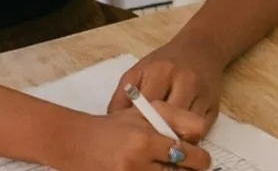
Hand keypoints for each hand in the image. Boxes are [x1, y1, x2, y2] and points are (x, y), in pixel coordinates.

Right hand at [54, 109, 209, 170]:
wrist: (77, 143)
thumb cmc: (114, 127)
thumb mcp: (144, 112)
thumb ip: (175, 118)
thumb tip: (199, 135)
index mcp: (144, 140)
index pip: (188, 153)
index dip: (198, 155)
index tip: (200, 156)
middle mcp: (137, 163)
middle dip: (191, 169)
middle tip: (193, 165)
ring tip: (171, 166)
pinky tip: (156, 169)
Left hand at [109, 46, 219, 140]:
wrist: (201, 48)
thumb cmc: (165, 62)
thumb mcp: (139, 71)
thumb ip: (123, 95)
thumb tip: (113, 123)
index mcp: (161, 71)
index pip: (146, 108)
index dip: (137, 124)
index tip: (130, 134)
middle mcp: (184, 81)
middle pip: (168, 120)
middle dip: (156, 133)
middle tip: (145, 143)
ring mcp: (202, 94)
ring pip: (186, 128)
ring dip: (173, 137)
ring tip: (161, 142)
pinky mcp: (215, 106)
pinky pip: (201, 130)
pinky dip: (188, 137)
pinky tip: (178, 136)